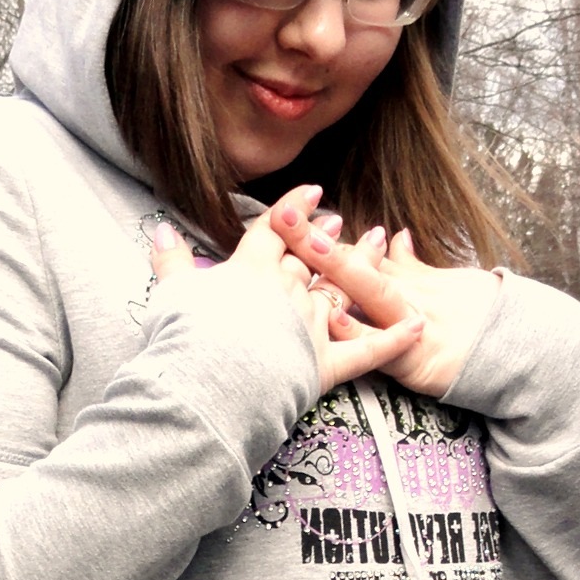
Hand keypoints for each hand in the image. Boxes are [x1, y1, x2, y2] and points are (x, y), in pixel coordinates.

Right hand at [149, 184, 424, 395]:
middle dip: (327, 238)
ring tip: (376, 246)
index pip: (275, 232)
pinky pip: (369, 350)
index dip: (293, 212)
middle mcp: (288, 289)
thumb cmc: (185, 341)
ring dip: (363, 268)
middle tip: (340, 221)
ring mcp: (312, 325)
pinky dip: (395, 338)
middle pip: (313, 257)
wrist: (210, 385)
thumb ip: (170, 260)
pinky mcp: (328, 364)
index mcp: (251, 270)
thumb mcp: (170, 295)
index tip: (310, 193)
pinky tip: (419, 324)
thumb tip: (161, 227)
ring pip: (343, 290)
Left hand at [268, 206, 502, 398]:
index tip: (290, 206)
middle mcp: (402, 298)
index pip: (355, 251)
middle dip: (317, 240)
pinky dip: (362, 331)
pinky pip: (383, 346)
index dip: (322, 232)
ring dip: (338, 270)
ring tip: (306, 249)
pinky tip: (338, 317)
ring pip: (369, 293)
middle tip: (283, 215)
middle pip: (354, 262)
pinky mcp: (415, 361)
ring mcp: (408, 326)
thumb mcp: (443, 286)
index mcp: (401, 282)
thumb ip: (411, 266)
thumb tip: (396, 236)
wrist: (514, 350)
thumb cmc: (478, 319)